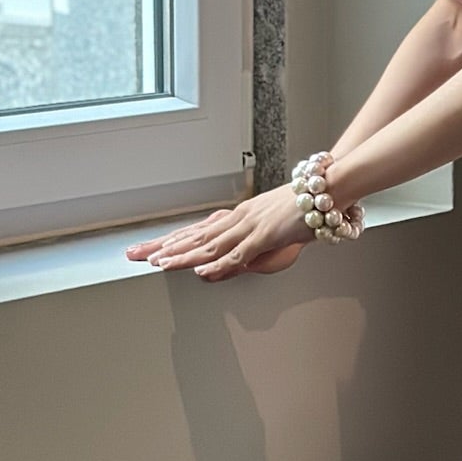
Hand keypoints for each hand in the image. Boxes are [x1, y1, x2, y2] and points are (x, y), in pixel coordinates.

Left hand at [126, 182, 324, 280]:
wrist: (327, 190)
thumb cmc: (304, 208)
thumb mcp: (272, 232)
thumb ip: (251, 249)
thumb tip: (235, 262)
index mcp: (237, 218)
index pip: (196, 231)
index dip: (170, 241)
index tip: (148, 249)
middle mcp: (237, 219)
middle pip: (193, 236)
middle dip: (163, 247)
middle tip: (135, 255)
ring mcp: (249, 226)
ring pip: (208, 245)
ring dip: (182, 256)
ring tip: (159, 264)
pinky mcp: (265, 235)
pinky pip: (237, 253)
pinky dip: (218, 263)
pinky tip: (201, 270)